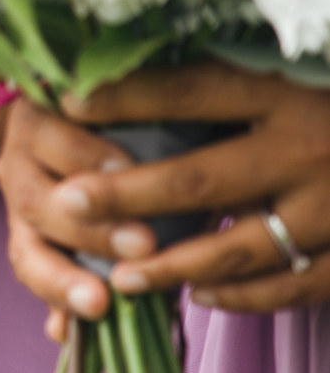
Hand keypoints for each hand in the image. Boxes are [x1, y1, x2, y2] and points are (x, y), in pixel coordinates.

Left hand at [0, 65, 329, 327]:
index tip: (67, 101)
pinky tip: (200, 295)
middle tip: (67, 202)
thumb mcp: (295, 76)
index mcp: (289, 93)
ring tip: (120, 275)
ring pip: (239, 247)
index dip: (128, 97)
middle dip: (125, 194)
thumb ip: (228, 86)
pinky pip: (291, 287)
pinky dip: (242, 296)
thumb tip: (124, 79)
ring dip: (173, 264)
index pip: (193, 93)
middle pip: (200, 177)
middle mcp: (309, 149)